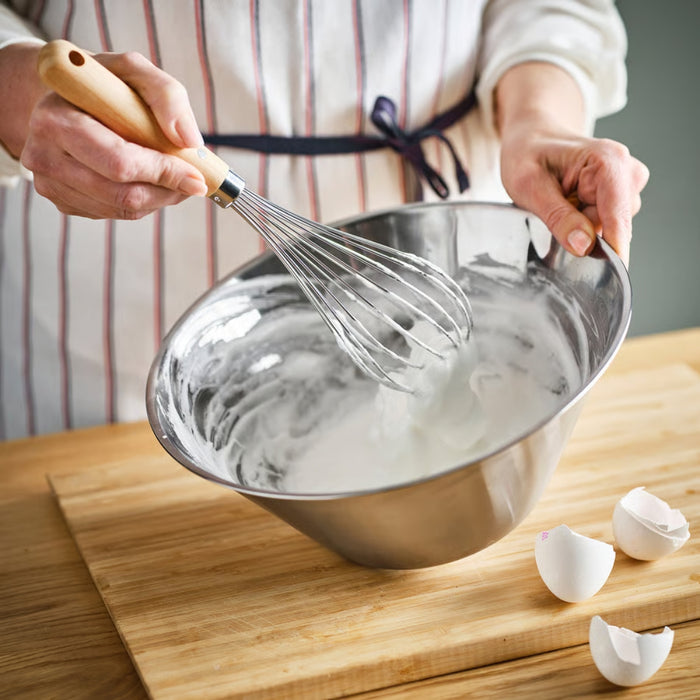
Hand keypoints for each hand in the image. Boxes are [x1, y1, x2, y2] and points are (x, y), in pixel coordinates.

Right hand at [2, 43, 206, 218]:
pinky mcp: (62, 201)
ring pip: (123, 208)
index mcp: (56, 120)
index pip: (119, 162)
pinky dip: (142, 201)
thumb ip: (167, 96)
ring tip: (172, 176)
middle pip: (123, 194)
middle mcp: (44, 156)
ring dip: (159, 198)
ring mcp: (50, 184)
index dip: (164, 173)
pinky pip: (115, 213)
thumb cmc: (103, 84)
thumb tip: (190, 141)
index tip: (198, 177)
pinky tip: (146, 179)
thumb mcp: (134, 71)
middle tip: (193, 182)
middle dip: (168, 191)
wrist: (66, 98)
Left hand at [495, 62, 648, 266]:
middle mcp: (626, 170)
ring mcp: (626, 183)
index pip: (618, 213)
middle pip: (614, 225)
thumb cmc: (527, 154)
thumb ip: (557, 217)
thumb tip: (585, 247)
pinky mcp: (621, 194)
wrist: (531, 138)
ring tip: (559, 205)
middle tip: (553, 213)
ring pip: (610, 227)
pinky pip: (606, 224)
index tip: (609, 271)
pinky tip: (569, 208)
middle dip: (585, 232)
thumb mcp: (529, 186)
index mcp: (607, 160)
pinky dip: (584, 224)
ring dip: (582, 227)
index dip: (613, 246)